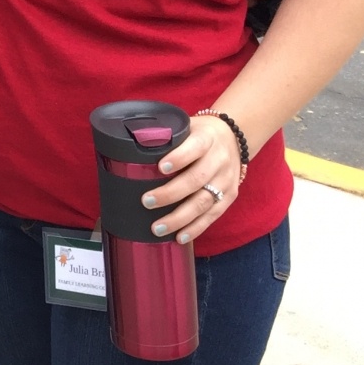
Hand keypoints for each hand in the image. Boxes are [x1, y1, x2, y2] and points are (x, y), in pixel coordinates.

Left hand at [141, 115, 243, 244]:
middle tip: (146, 201)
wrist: (235, 138)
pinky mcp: (230, 196)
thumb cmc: (200, 134)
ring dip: (180, 218)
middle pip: (196, 179)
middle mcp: (219, 160)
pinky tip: (180, 237)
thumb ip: (165, 138)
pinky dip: (196, 228)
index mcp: (206, 138)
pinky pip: (213, 215)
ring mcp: (226, 180)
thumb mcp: (186, 127)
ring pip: (204, 202)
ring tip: (157, 228)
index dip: (179, 158)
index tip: (161, 167)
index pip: (194, 147)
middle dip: (170, 193)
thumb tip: (128, 150)